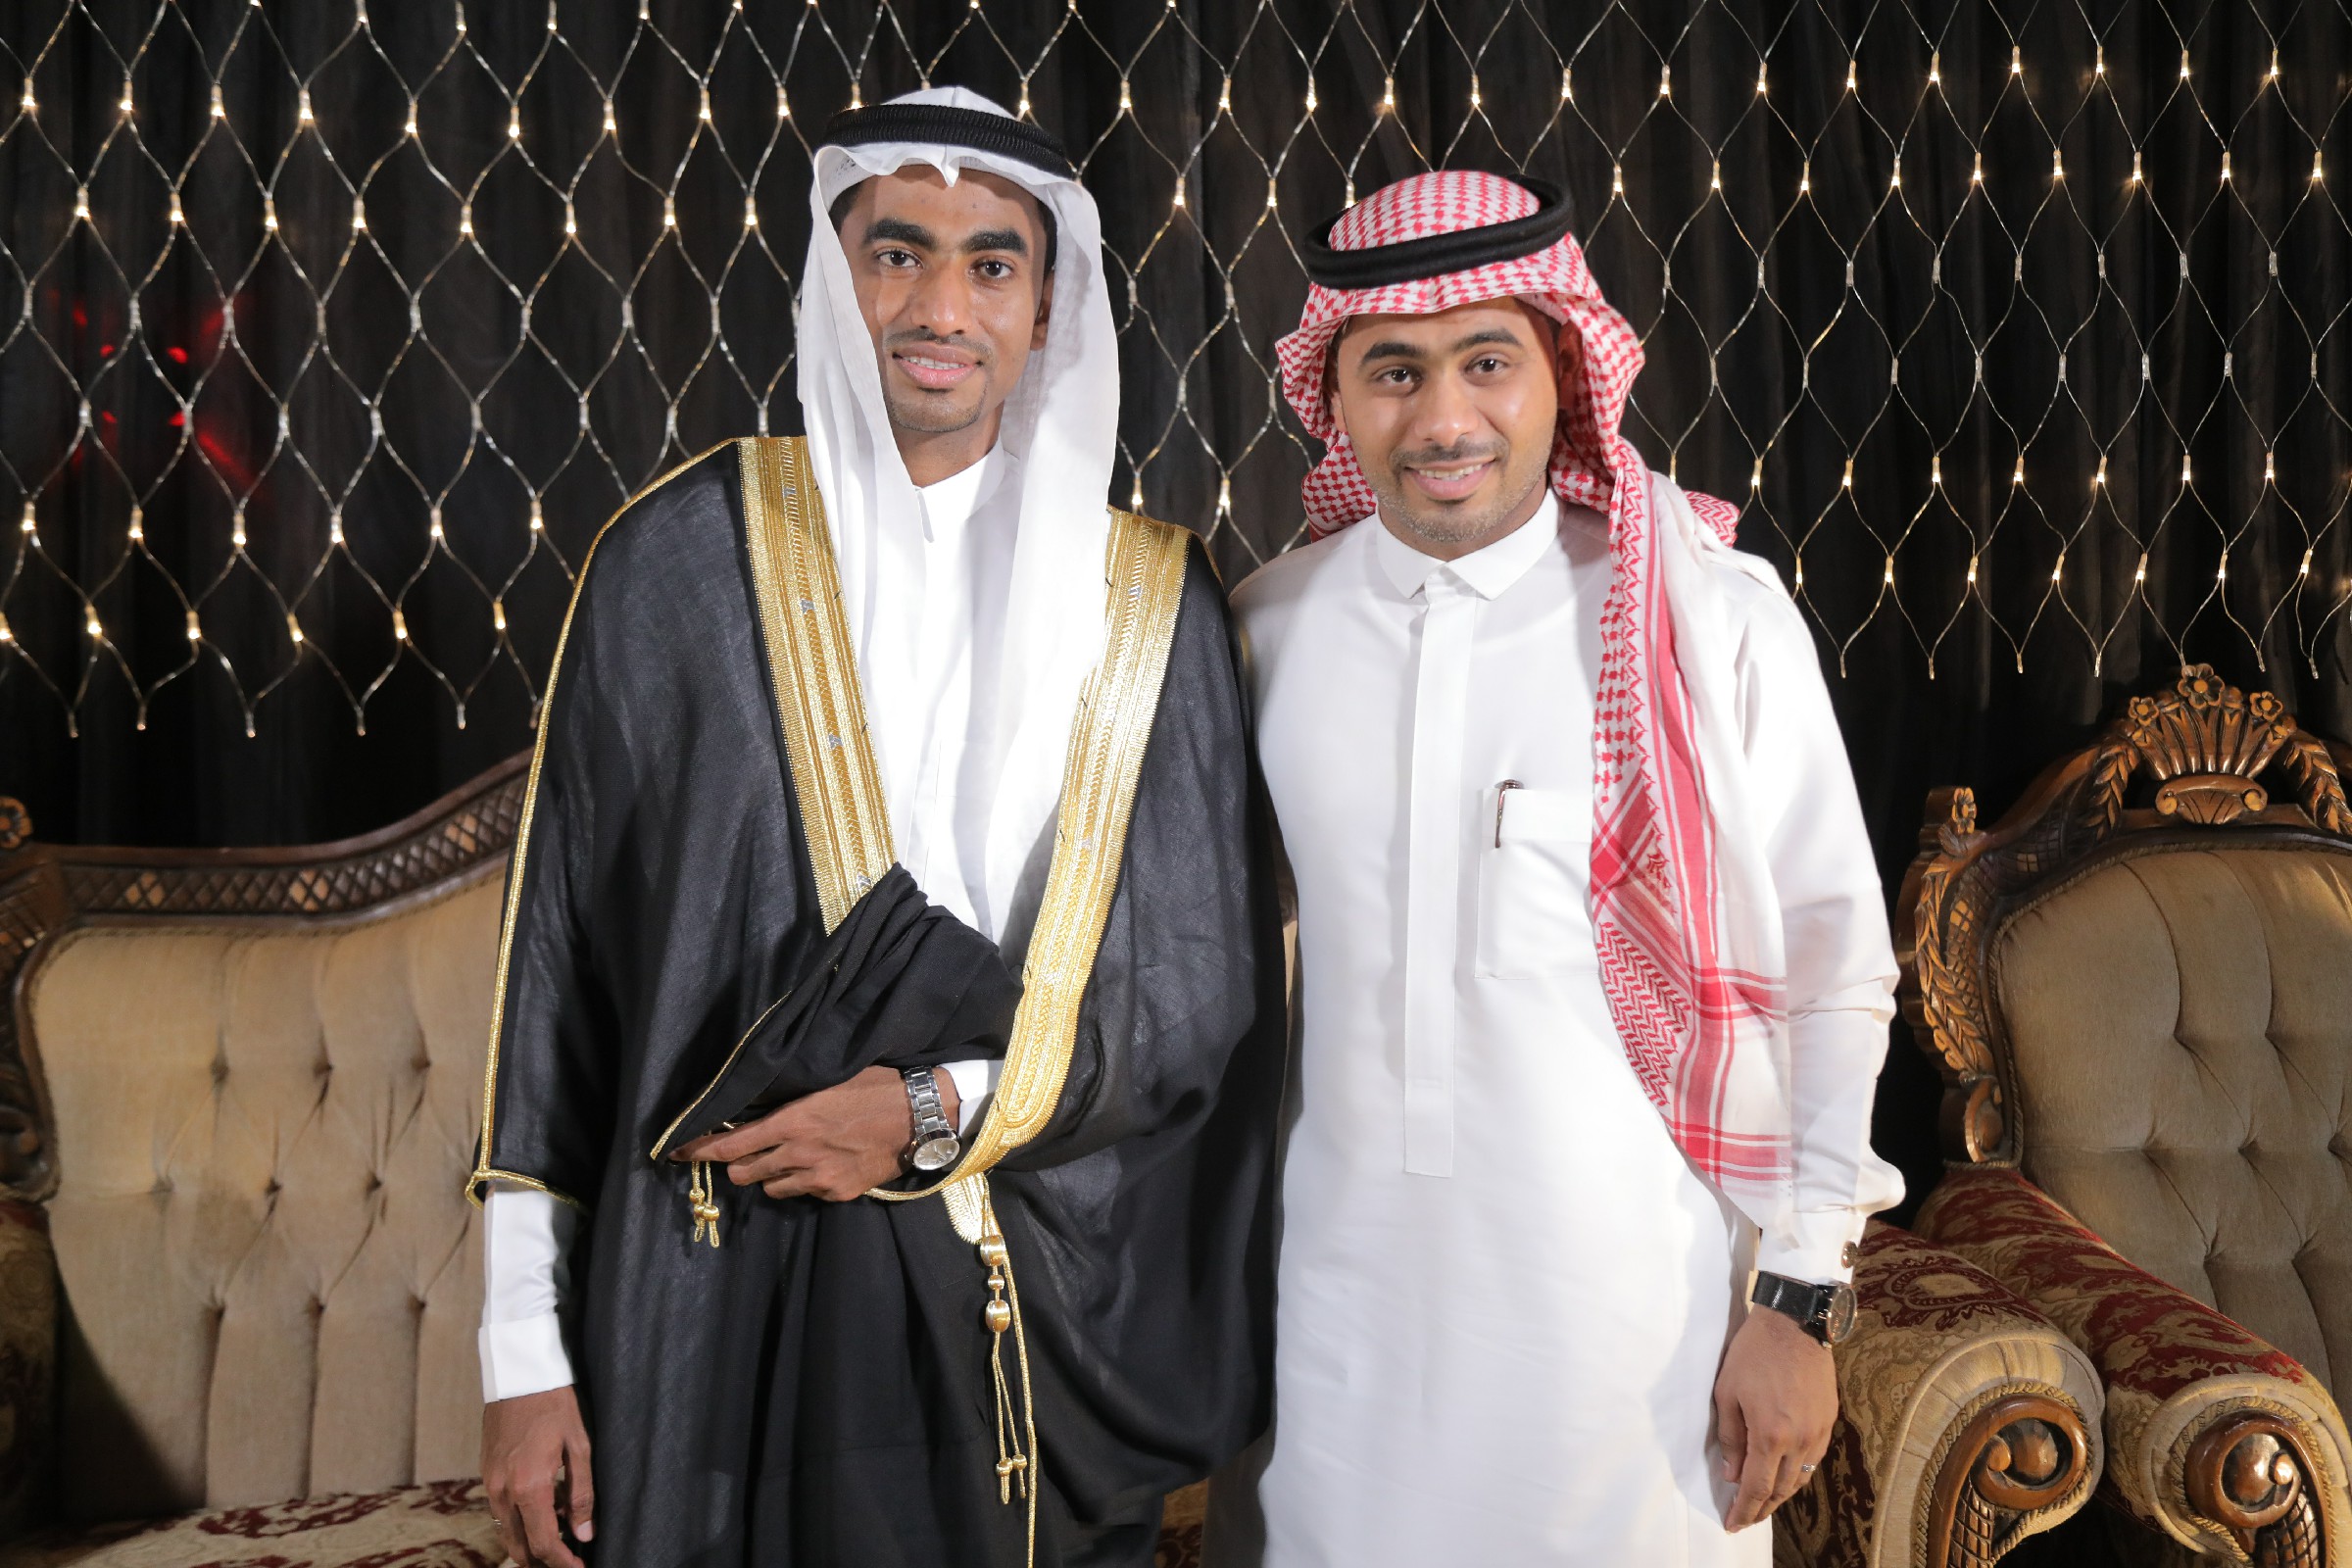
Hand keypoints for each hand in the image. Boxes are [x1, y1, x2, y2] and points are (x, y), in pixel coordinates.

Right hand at [483, 1386, 593, 1567]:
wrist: (520, 1373)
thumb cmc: (555, 1405)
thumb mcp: (580, 1447)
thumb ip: (582, 1494)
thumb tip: (585, 1533)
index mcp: (529, 1486)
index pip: (544, 1543)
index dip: (563, 1563)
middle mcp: (503, 1491)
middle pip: (519, 1546)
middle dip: (543, 1560)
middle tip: (570, 1558)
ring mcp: (490, 1483)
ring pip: (506, 1531)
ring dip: (530, 1541)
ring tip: (561, 1535)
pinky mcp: (485, 1473)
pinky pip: (499, 1511)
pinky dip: (519, 1521)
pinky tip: (543, 1510)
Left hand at [669, 1065, 956, 1200]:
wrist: (919, 1116)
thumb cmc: (874, 1087)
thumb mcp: (826, 1082)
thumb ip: (789, 1100)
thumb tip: (757, 1105)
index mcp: (791, 1122)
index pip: (730, 1145)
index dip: (700, 1150)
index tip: (677, 1153)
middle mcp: (799, 1154)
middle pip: (744, 1173)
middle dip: (738, 1165)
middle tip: (745, 1154)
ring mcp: (819, 1178)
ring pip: (772, 1188)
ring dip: (773, 1175)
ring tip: (792, 1158)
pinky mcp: (838, 1193)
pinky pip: (807, 1194)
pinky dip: (807, 1183)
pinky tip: (826, 1165)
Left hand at [1713, 1302, 1837, 1530]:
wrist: (1795, 1323)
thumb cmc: (1754, 1354)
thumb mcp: (1728, 1393)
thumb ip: (1731, 1438)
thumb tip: (1731, 1475)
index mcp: (1771, 1435)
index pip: (1757, 1488)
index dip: (1744, 1510)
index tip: (1733, 1524)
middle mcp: (1800, 1441)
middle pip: (1782, 1490)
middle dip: (1763, 1509)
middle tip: (1746, 1518)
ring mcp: (1818, 1432)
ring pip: (1801, 1479)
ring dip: (1782, 1494)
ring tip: (1764, 1502)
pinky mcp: (1829, 1420)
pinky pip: (1814, 1460)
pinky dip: (1798, 1474)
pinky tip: (1786, 1473)